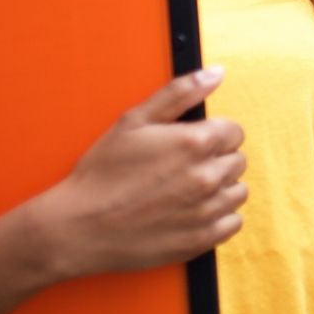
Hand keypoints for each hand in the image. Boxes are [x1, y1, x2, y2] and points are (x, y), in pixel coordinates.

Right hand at [33, 66, 245, 279]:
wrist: (76, 228)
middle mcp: (207, 177)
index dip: (213, 136)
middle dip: (216, 160)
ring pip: (237, 191)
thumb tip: (216, 73)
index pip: (234, 132)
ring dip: (220, 189)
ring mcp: (206, 211)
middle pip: (237, 161)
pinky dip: (219, 217)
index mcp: (196, 143)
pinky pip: (233, 223)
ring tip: (188, 190)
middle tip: (184, 168)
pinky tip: (193, 212)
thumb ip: (181, 92)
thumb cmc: (102, 173)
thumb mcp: (135, 120)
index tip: (192, 145)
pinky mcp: (200, 240)